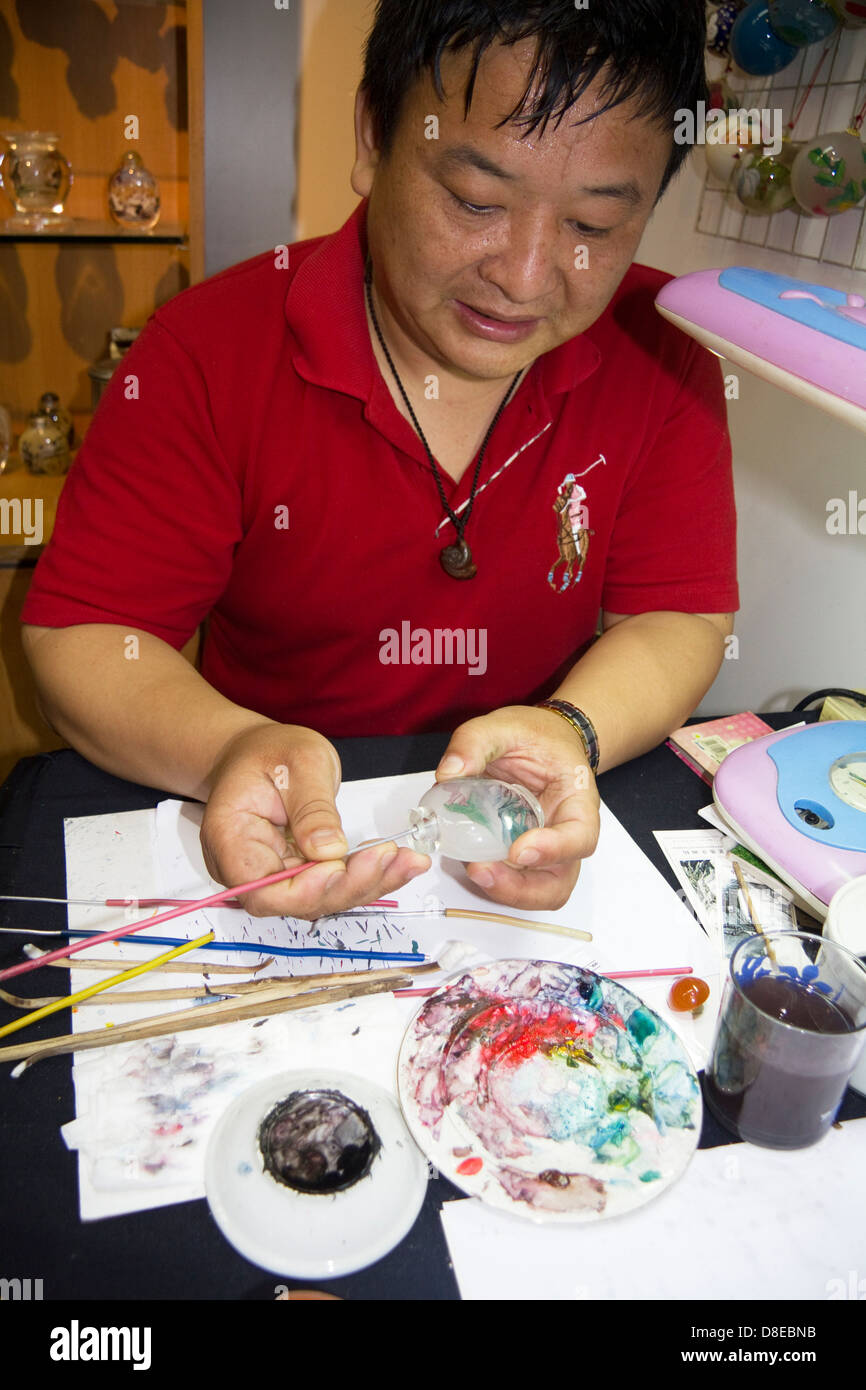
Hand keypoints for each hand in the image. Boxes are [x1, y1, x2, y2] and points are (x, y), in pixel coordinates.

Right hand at [200, 724, 429, 918]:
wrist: (261, 753)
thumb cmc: (270, 750)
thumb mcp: (299, 762)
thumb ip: (312, 807)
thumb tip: (329, 850)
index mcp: (230, 837)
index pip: (260, 890)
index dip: (302, 890)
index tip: (338, 867)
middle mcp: (247, 866)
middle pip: (296, 900)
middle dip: (347, 885)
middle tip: (389, 856)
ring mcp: (275, 873)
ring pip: (322, 897)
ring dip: (368, 883)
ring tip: (408, 861)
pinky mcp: (300, 872)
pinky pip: (334, 883)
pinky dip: (370, 875)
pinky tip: (402, 863)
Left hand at [435, 705, 599, 909]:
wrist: (540, 743)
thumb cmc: (536, 736)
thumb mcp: (505, 726)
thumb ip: (476, 742)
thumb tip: (448, 772)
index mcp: (576, 799)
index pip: (581, 837)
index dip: (554, 850)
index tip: (518, 849)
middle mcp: (566, 834)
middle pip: (559, 883)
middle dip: (521, 888)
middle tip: (482, 870)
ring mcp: (545, 853)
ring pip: (537, 892)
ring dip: (504, 891)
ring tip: (472, 869)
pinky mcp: (520, 859)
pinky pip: (512, 882)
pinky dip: (491, 881)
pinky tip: (468, 860)